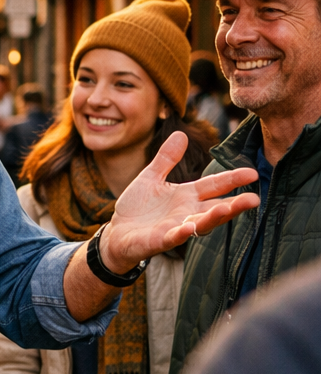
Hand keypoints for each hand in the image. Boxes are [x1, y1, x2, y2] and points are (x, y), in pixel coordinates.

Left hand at [101, 132, 259, 272]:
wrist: (118, 232)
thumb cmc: (137, 207)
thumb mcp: (151, 177)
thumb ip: (166, 158)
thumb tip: (181, 133)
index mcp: (187, 195)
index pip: (214, 185)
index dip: (232, 179)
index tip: (252, 173)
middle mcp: (187, 212)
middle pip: (216, 207)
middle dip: (234, 204)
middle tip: (255, 200)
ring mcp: (176, 227)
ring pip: (201, 223)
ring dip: (215, 217)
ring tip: (229, 209)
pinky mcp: (161, 240)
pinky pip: (174, 237)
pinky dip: (181, 233)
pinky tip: (189, 227)